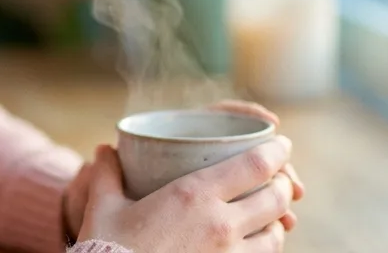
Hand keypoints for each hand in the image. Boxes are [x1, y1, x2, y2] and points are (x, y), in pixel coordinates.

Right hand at [62, 99, 303, 239]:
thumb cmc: (108, 247)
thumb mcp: (104, 206)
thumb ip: (107, 174)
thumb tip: (104, 149)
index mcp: (193, 195)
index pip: (255, 166)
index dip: (277, 152)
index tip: (281, 144)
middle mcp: (220, 224)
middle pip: (276, 198)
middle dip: (284, 184)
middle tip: (279, 178)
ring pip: (275, 233)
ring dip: (278, 219)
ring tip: (269, 213)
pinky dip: (267, 246)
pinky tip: (256, 242)